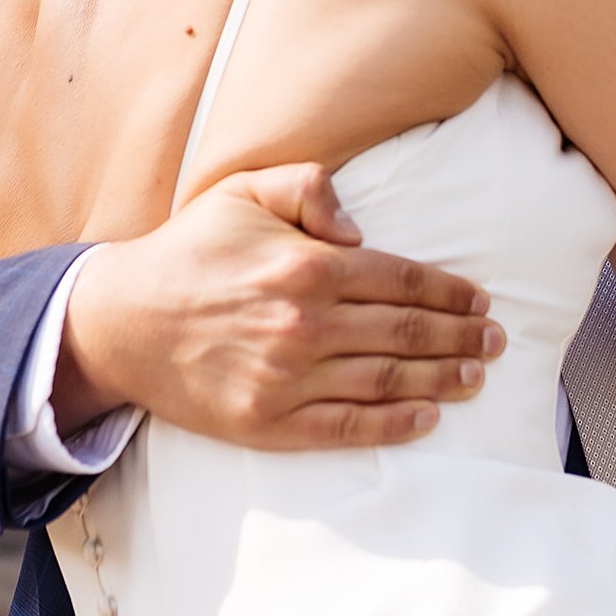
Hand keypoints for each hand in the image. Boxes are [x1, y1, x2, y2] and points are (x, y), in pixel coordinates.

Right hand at [55, 165, 504, 450]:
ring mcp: (287, 379)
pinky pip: (348, 428)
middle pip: (406, 333)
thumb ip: (308, 187)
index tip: (481, 300)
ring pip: (387, 381)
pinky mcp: (269, 422)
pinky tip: (427, 419)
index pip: (400, 280)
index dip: (449, 292)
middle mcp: (303, 324)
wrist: (120, 322)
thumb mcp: (241, 191)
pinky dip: (394, 426)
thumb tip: (361, 228)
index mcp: (304, 265)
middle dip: (461, 338)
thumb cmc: (188, 251)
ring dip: (442, 380)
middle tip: (496, 341)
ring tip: (476, 377)